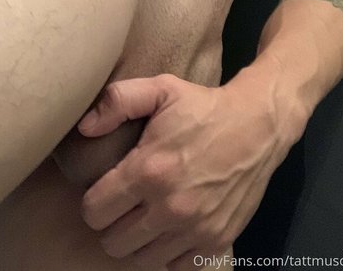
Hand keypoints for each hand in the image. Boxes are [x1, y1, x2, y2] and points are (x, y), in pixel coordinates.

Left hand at [78, 67, 298, 270]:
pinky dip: (168, 253)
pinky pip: (176, 267)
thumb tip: (84, 128)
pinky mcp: (217, 240)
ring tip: (145, 218)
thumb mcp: (161, 89)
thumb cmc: (203, 107)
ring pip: (142, 260)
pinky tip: (170, 229)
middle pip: (114, 242)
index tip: (105, 190)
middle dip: (112, 224)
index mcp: (148, 170)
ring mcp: (195, 228)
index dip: (93, 202)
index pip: (94, 211)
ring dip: (138, 242)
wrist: (257, 125)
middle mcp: (169, 206)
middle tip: (124, 204)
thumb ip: (118, 101)